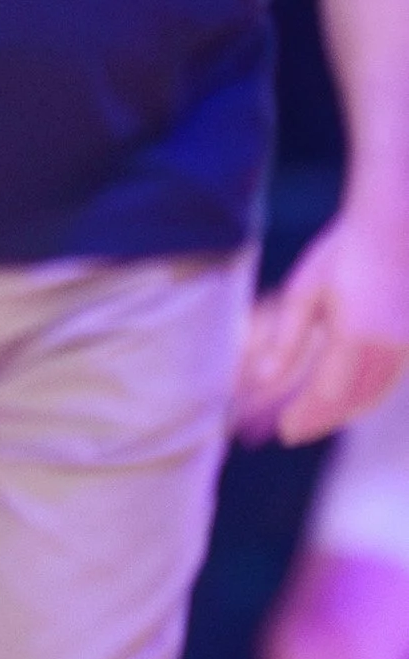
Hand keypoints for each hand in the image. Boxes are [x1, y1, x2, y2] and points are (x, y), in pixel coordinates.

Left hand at [233, 206, 408, 443]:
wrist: (396, 225)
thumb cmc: (344, 253)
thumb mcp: (304, 292)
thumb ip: (287, 341)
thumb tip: (262, 380)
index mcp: (355, 334)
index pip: (327, 393)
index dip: (305, 417)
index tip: (284, 432)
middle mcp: (386, 345)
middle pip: (352, 400)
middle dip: (322, 421)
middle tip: (292, 432)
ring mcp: (405, 343)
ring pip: (375, 393)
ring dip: (344, 412)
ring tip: (315, 420)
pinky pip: (388, 379)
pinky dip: (366, 396)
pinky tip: (347, 399)